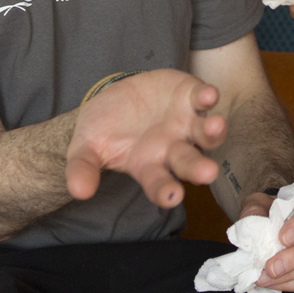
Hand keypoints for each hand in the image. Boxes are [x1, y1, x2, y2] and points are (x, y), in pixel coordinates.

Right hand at [65, 70, 225, 207]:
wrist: (112, 99)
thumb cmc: (103, 130)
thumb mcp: (85, 149)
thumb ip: (82, 169)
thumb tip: (78, 192)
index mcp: (148, 166)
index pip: (159, 183)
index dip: (165, 191)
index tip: (171, 197)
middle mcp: (173, 148)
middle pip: (189, 162)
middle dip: (199, 168)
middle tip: (208, 173)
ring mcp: (184, 123)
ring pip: (205, 132)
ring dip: (213, 131)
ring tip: (215, 125)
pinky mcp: (188, 96)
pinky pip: (201, 98)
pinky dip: (206, 97)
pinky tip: (207, 95)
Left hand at [238, 187, 293, 292]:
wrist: (275, 223)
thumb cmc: (270, 211)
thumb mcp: (259, 202)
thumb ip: (254, 211)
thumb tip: (251, 228)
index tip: (281, 238)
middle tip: (271, 268)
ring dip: (290, 275)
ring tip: (266, 278)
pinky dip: (292, 284)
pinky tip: (274, 283)